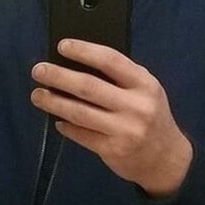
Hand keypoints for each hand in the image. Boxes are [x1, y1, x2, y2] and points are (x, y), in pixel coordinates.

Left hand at [31, 39, 192, 198]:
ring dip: (54, 102)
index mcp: (144, 84)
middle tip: (38, 71)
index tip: (62, 46)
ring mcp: (124, 130)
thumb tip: (77, 63)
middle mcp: (136, 106)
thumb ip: (120, 78)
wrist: (166, 158)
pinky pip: (81, 135)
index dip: (84, 51)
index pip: (110, 60)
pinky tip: (57, 120)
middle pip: (88, 87)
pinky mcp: (113, 150)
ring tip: (38, 95)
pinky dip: (66, 126)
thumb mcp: (146, 92)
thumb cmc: (151, 117)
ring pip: (80, 113)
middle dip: (58, 77)